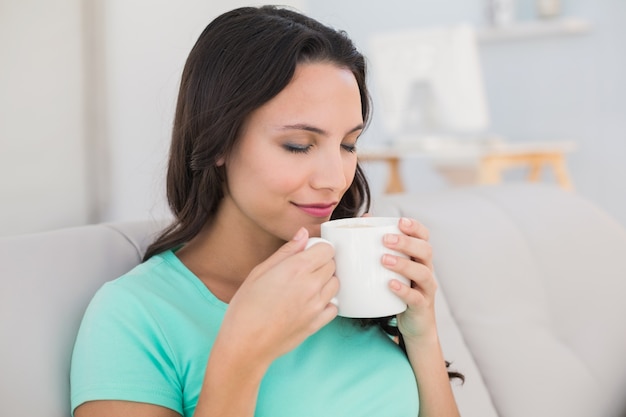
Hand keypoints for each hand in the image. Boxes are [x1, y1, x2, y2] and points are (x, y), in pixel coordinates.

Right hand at [219, 228, 338, 363]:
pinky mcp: (318, 323)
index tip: (308, 253)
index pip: (327, 249)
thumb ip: (286, 251)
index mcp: (296, 268)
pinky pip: (334, 306)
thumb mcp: (259, 272)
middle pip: (333, 265)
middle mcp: (311, 285)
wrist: (245, 344)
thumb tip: (303, 234)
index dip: (318, 248)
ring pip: (336, 284)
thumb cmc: (246, 307)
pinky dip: (327, 302)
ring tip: (307, 286)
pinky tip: (311, 303)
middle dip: (322, 263)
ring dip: (326, 281)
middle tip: (304, 270)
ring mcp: (317, 305)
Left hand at [382, 217, 437, 342]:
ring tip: (384, 260)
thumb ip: (380, 245)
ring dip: (403, 264)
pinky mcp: (421, 306)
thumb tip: (364, 219)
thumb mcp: (391, 268)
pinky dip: (404, 290)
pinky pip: (416, 297)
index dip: (415, 227)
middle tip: (385, 240)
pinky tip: (390, 285)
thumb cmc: (398, 290)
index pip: (424, 237)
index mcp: (419, 258)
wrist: (414, 325)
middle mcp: (426, 270)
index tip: (400, 221)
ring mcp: (426, 289)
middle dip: (406, 242)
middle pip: (426, 250)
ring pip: (423, 272)